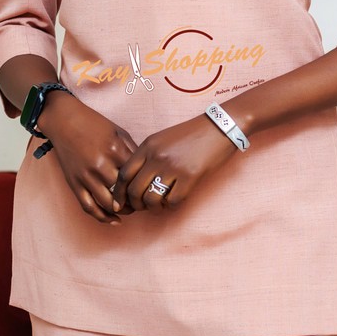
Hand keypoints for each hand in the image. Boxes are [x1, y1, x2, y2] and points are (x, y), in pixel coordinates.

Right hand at [39, 92, 137, 224]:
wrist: (64, 121)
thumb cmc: (94, 124)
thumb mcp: (119, 132)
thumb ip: (132, 151)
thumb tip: (145, 171)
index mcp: (115, 150)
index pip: (136, 176)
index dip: (145, 186)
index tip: (151, 190)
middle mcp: (101, 165)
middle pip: (124, 193)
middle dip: (136, 201)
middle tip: (143, 203)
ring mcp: (86, 176)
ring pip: (108, 204)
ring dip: (122, 211)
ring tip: (129, 209)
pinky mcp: (74, 183)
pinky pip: (89, 207)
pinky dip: (102, 217)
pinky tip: (114, 220)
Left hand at [112, 114, 236, 214]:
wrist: (218, 128)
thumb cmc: (190, 135)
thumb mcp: (162, 139)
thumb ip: (146, 157)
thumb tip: (133, 183)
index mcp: (148, 146)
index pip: (124, 174)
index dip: (119, 193)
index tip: (120, 203)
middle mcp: (157, 156)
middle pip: (134, 190)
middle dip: (135, 205)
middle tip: (141, 207)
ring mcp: (173, 167)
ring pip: (151, 200)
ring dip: (152, 208)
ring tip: (158, 204)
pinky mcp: (189, 177)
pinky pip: (172, 202)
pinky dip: (170, 205)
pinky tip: (173, 199)